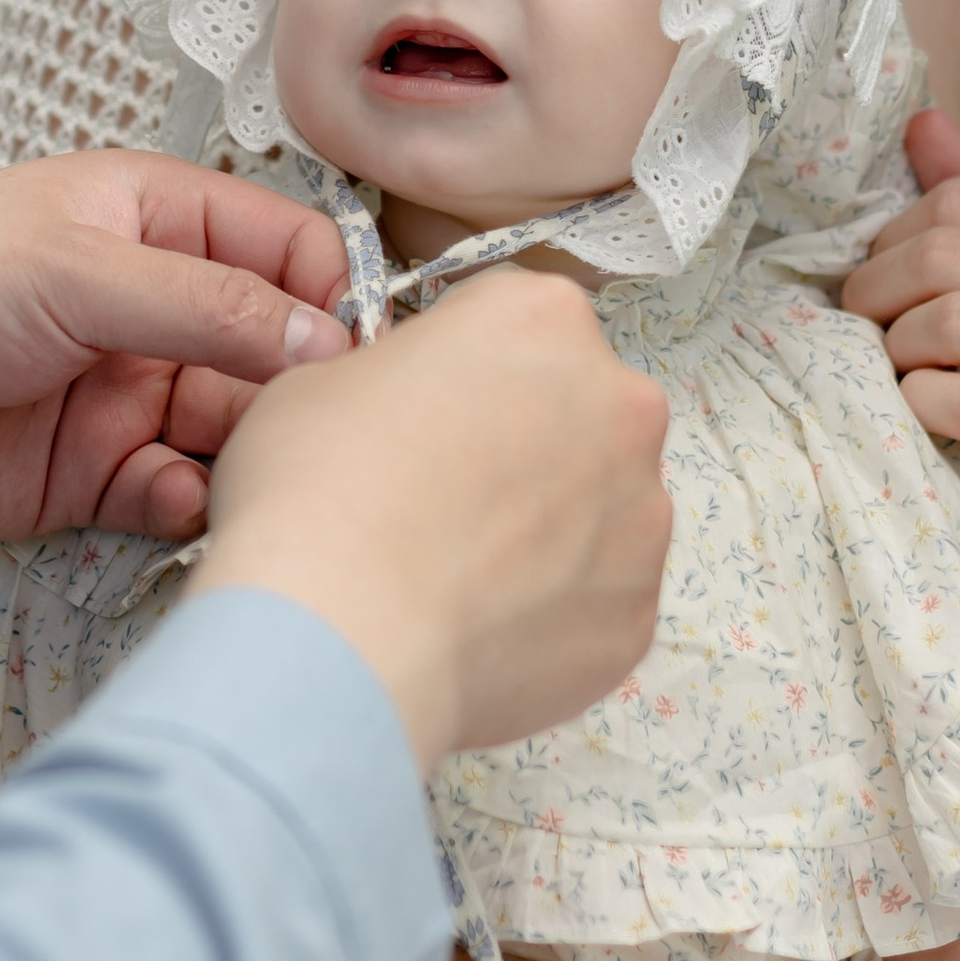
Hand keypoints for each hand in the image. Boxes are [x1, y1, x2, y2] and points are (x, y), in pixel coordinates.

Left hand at [0, 150, 350, 543]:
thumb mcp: (72, 272)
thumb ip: (205, 306)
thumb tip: (330, 340)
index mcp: (158, 219)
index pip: (290, 249)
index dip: (332, 298)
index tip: (354, 356)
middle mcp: (158, 307)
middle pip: (277, 351)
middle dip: (299, 394)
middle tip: (316, 436)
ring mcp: (132, 394)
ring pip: (235, 430)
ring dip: (250, 458)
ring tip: (254, 480)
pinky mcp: (98, 476)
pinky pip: (177, 494)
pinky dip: (190, 505)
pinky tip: (178, 506)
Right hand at [203, 261, 673, 764]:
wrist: (339, 642)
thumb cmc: (316, 492)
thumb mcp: (322, 381)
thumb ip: (397, 378)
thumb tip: (407, 415)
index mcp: (542, 318)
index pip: (516, 323)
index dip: (464, 369)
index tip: (427, 411)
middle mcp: (620, 402)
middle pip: (580, 411)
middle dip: (526, 446)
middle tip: (443, 497)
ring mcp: (643, 513)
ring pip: (600, 509)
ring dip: (548, 530)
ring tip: (458, 576)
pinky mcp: (639, 612)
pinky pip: (597, 602)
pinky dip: (551, 614)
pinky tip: (480, 629)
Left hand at [842, 106, 959, 633]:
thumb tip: (921, 125)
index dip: (893, 237)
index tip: (878, 285)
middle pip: (946, 250)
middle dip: (877, 289)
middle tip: (864, 331)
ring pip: (948, 318)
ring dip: (896, 350)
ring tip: (901, 376)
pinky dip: (919, 405)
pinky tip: (928, 419)